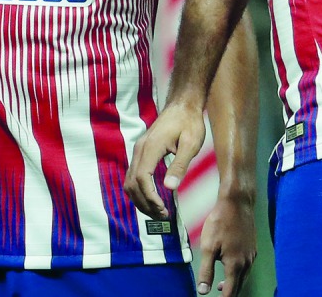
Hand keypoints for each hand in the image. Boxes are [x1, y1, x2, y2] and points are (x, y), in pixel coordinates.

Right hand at [125, 100, 205, 218]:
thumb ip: (180, 165)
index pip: (142, 178)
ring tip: (157, 211)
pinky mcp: (141, 152)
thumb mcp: (191, 144)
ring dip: (140, 199)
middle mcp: (140, 149)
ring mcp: (138, 150)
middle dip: (145, 203)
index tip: (163, 210)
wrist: (182, 105)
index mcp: (151, 147)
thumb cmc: (189, 122)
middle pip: (133, 183)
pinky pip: (134, 175)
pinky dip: (140, 190)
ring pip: (130, 181)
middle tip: (162, 216)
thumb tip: (170, 187)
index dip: (150, 197)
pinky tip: (152, 198)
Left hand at [196, 194, 255, 295]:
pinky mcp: (253, 247)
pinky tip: (231, 265)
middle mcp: (247, 262)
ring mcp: (251, 255)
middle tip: (219, 295)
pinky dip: (239, 272)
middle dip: (230, 292)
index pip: (231, 291)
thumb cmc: (221, 222)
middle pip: (239, 285)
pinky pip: (247, 265)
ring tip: (222, 284)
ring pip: (244, 275)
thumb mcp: (208, 247)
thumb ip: (206, 270)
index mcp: (236, 265)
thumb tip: (203, 291)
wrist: (237, 203)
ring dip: (234, 282)